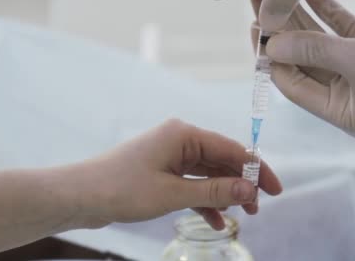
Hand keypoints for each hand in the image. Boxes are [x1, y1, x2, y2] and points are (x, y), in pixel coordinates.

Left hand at [72, 119, 281, 229]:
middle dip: (241, 183)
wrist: (79, 196)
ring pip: (209, 173)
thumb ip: (215, 190)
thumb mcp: (173, 193)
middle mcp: (180, 140)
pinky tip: (217, 219)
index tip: (275, 190)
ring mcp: (170, 155)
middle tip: (258, 207)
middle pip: (222, 160)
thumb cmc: (122, 189)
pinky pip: (192, 183)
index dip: (256, 170)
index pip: (232, 149)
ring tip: (243, 215)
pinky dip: (205, 199)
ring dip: (225, 193)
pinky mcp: (162, 170)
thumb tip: (251, 189)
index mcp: (184, 134)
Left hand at [250, 0, 354, 137]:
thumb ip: (316, 50)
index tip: (256, 27)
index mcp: (342, 113)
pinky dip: (331, 16)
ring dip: (303, 21)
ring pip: (324, 46)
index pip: (294, 84)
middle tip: (260, 4)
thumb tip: (274, 43)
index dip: (272, 57)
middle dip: (284, 34)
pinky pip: (346, 36)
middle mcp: (349, 98)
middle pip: (305, 62)